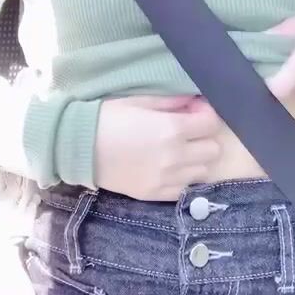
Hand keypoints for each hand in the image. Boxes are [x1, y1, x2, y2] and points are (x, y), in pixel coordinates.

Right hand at [94, 94, 221, 200]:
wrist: (81, 148)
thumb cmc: (109, 118)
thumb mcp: (140, 101)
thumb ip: (171, 102)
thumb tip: (194, 100)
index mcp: (172, 129)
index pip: (211, 124)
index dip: (206, 114)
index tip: (195, 111)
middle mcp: (175, 156)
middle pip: (213, 149)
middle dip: (205, 137)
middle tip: (189, 131)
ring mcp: (167, 178)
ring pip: (203, 171)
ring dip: (197, 159)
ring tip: (180, 150)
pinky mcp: (156, 194)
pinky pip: (185, 189)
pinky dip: (184, 178)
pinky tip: (170, 167)